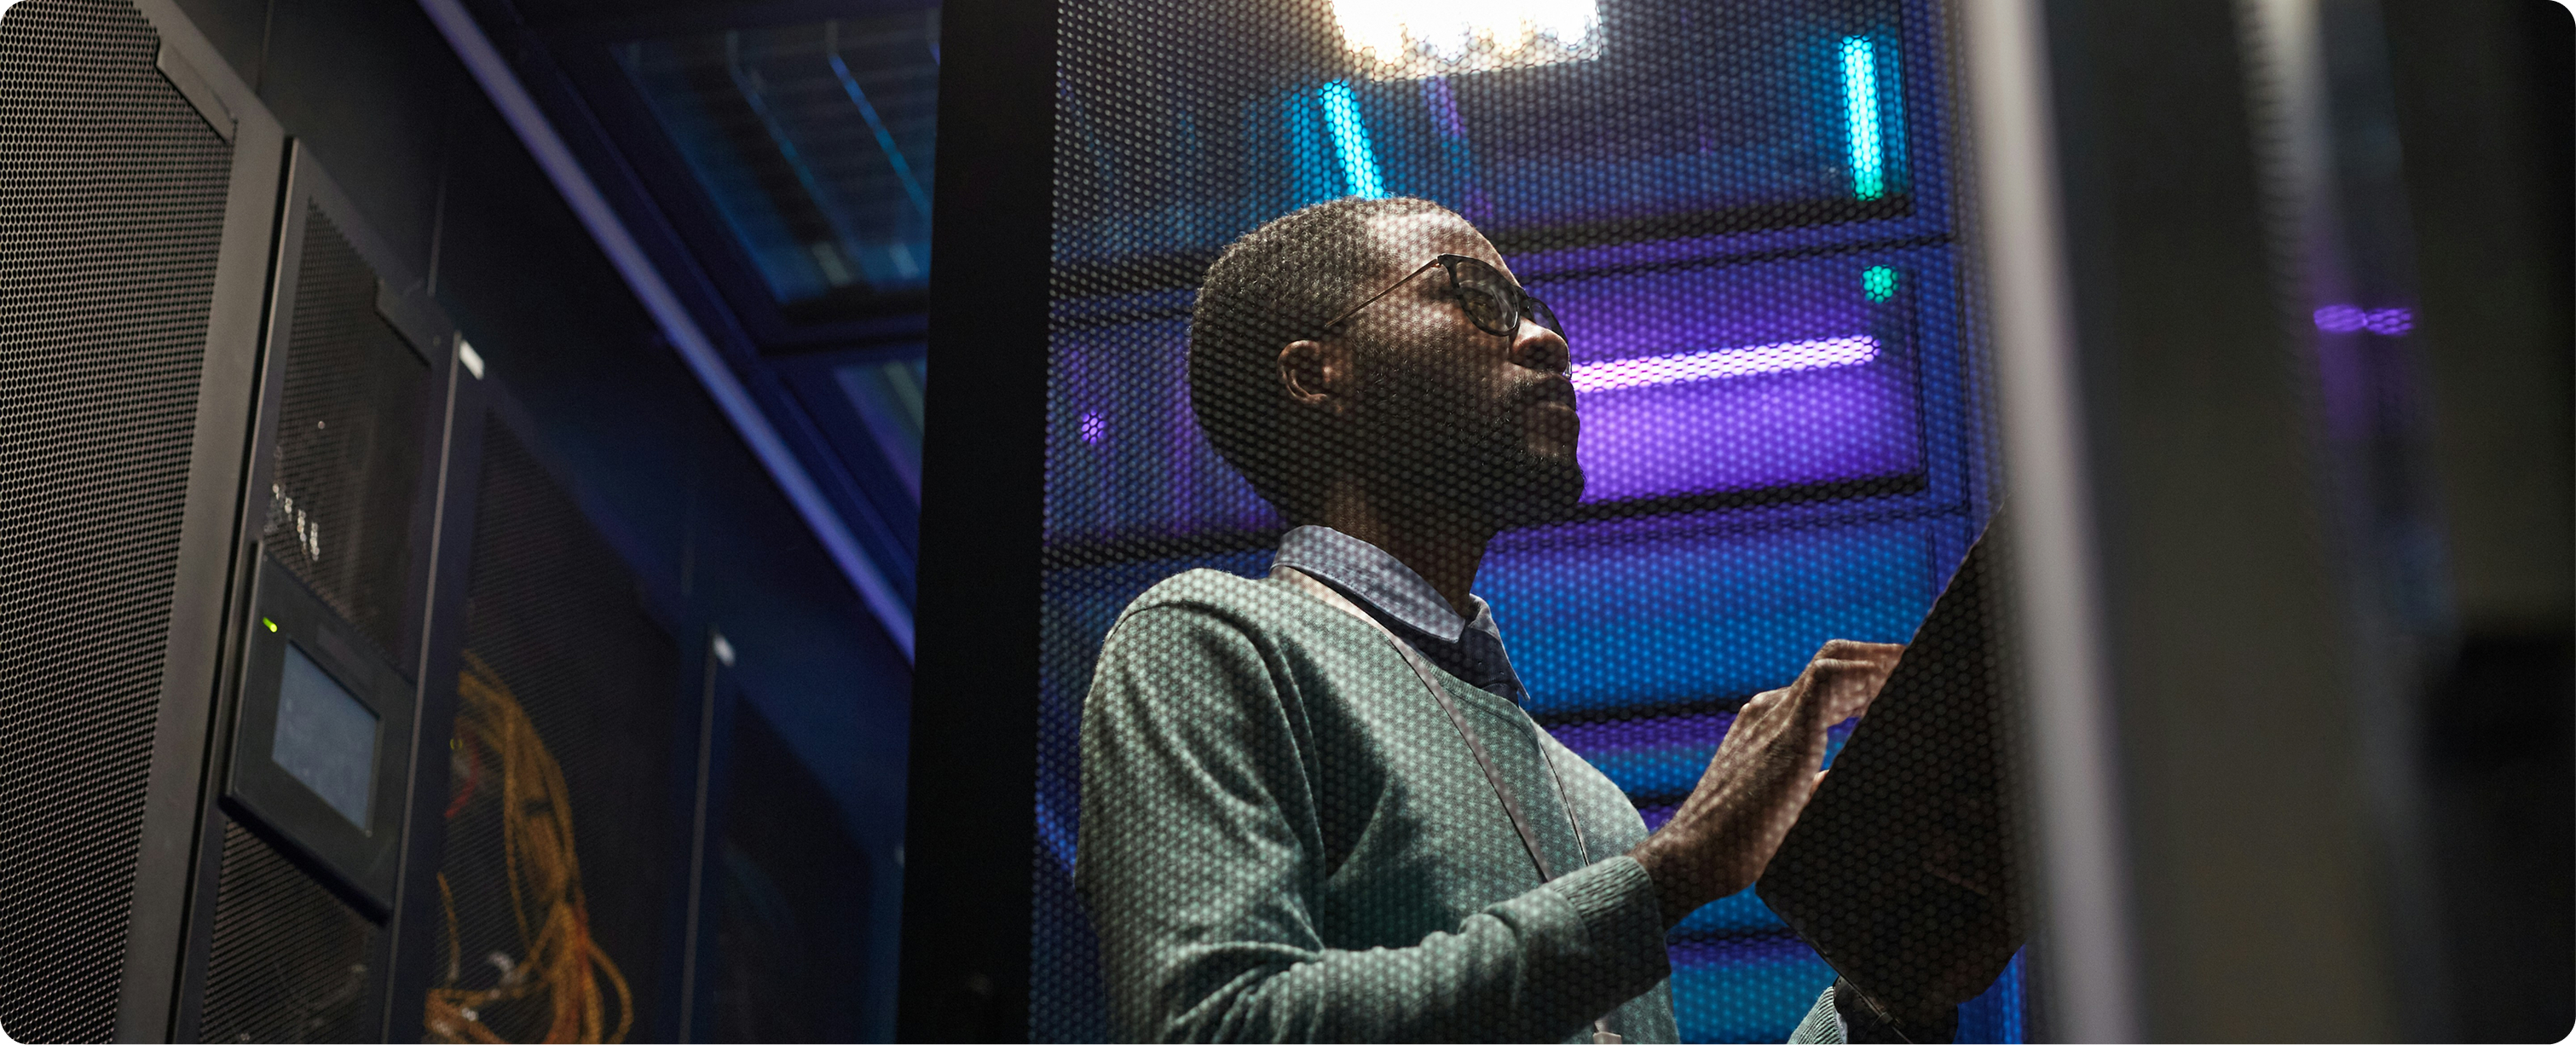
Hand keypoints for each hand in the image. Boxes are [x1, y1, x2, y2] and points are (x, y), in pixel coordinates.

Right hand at [1627, 639, 1903, 926]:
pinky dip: (1867, 676)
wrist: (1693, 858)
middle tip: (1923, 669)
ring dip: (1881, 661)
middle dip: (1881, 658)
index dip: (1868, 679)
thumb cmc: (1735, 844)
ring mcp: (1773, 717)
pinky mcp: (1785, 733)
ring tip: (1920, 669)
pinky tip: (1894, 686)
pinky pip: (1830, 680)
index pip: (1825, 683)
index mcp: (1768, 726)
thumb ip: (1814, 785)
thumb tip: (1840, 779)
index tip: (1904, 685)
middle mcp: (1768, 710)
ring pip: (1834, 660)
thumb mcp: (1786, 805)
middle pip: (1833, 659)